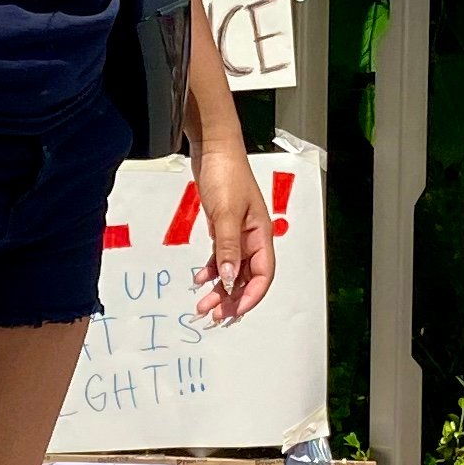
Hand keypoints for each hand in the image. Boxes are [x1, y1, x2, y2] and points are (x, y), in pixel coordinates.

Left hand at [187, 139, 276, 327]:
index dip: (251, 296)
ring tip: (203, 304)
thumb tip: (227, 279)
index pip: (263, 274)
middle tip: (214, 315)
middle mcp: (253, 237)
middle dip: (232, 298)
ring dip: (219, 289)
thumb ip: (227, 248)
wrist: (213, 149)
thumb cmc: (225, 174)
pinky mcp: (224, 228)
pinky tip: (199, 279)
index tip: (234, 311)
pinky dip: (211, 270)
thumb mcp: (225, 213)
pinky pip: (221, 257)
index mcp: (261, 234)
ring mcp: (238, 233)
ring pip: (232, 270)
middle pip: (247, 277)